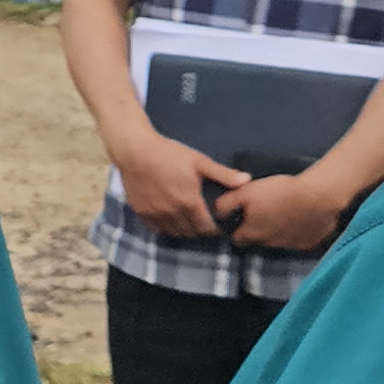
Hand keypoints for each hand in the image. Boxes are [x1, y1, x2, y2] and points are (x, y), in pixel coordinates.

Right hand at [112, 129, 242, 238]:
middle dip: (198, 230)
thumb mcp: (200, 161)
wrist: (136, 150)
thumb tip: (247, 180)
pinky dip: (164, 227)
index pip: (206, 228)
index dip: (213, 229)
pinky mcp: (141, 212)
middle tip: (202, 223)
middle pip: (190, 233)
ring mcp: (155, 214)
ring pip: (173, 233)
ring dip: (182, 230)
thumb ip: (224, 174)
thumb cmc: (170, 154)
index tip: (215, 226)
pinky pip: (156, 229)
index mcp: (190, 202)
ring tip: (186, 221)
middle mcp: (173, 213)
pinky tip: (168, 218)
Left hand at [209, 166, 346, 252]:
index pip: (236, 238)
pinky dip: (297, 231)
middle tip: (263, 213)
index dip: (236, 228)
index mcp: (252, 233)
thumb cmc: (280, 193)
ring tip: (282, 212)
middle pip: (257, 241)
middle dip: (256, 230)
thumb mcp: (246, 192)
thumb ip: (227, 203)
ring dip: (277, 230)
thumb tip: (217, 211)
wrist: (318, 197)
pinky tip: (299, 217)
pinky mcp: (309, 243)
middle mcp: (269, 244)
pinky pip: (298, 240)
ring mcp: (291, 245)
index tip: (240, 219)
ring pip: (277, 241)